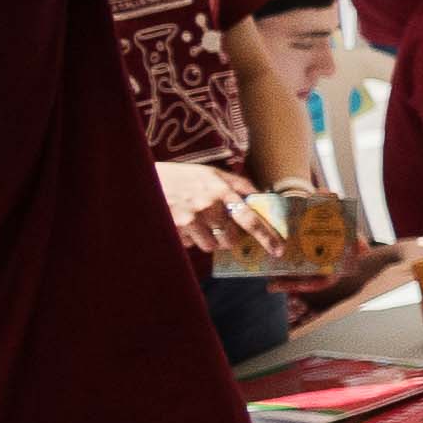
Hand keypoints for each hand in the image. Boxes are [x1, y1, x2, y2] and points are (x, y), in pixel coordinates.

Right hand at [154, 161, 281, 261]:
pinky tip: (180, 222)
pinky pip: (191, 245)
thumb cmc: (181, 176)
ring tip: (195, 221)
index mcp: (222, 190)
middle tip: (218, 228)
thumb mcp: (211, 173)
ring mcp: (192, 218)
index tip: (278, 249)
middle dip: (228, 239)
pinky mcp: (176, 228)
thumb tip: (260, 197)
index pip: (251, 218)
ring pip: (211, 245)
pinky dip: (188, 238)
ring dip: (207, 239)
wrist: (144, 177)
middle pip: (230, 239)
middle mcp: (210, 205)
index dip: (267, 236)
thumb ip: (237, 184)